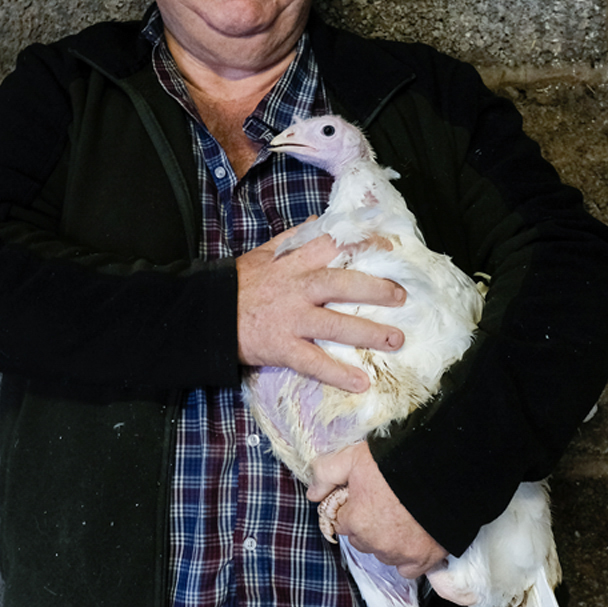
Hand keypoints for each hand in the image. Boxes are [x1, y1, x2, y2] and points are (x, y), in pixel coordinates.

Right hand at [237, 228, 405, 392]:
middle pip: (342, 284)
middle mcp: (296, 288)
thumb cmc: (237, 285)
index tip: (391, 245)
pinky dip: (337, 374)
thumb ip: (292, 239)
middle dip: (375, 289)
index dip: (364, 243)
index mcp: (293, 263)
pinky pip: (313, 362)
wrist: (206, 314)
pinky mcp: (281, 347)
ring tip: (395, 340)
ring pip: (335, 324)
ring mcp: (290, 319)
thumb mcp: (263, 254)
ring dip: (368, 333)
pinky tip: (360, 383)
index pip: (334, 245)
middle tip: (401, 296)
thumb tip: (318, 223)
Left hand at [307, 442, 447, 577]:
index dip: (354, 508)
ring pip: (384, 554)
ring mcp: (401, 553)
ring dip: (387, 542)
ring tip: (402, 519)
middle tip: (385, 505)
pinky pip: (408, 568)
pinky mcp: (425, 559)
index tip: (366, 497)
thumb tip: (312, 494)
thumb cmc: (396, 462)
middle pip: (362, 540)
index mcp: (356, 521)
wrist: (446, 470)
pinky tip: (414, 539)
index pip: (343, 523)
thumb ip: (326, 473)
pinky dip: (409, 557)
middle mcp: (375, 543)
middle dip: (369, 526)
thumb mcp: (354, 457)